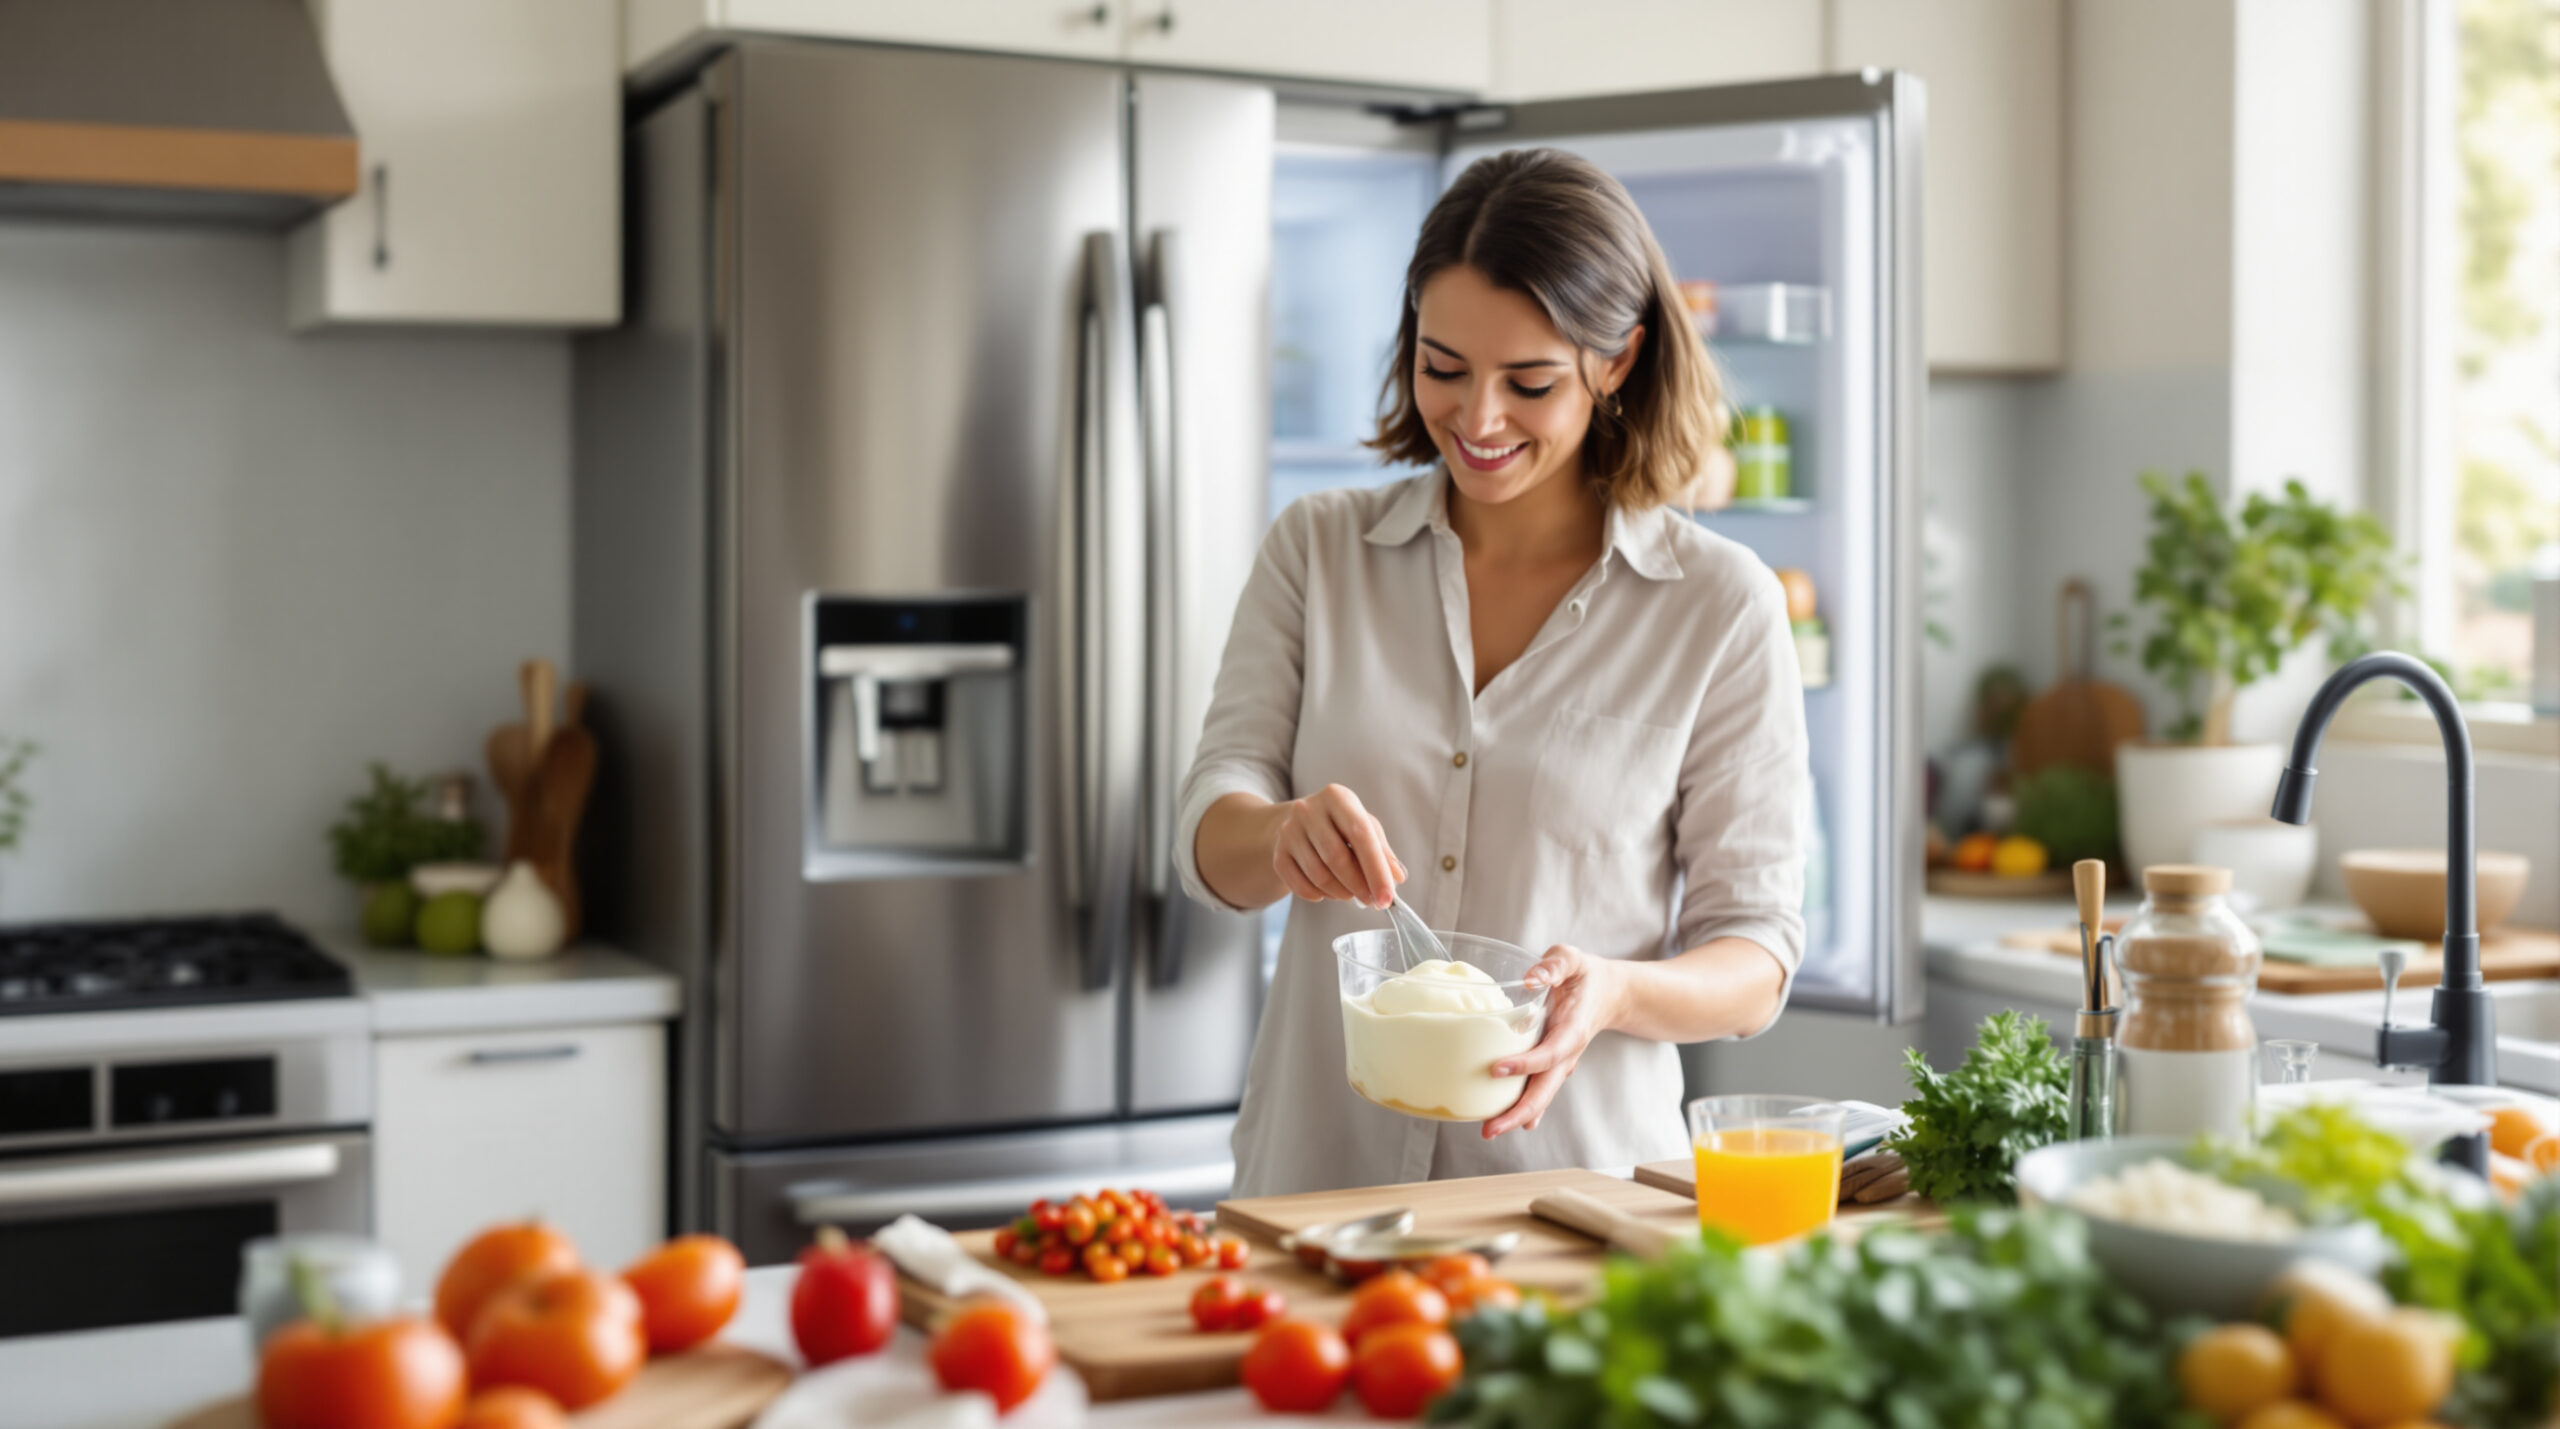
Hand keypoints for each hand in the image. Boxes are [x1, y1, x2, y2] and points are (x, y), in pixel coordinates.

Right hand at [1270, 784, 1404, 907]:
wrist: (1298, 823)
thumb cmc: (1340, 826)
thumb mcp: (1365, 828)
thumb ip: (1383, 851)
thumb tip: (1397, 877)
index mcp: (1337, 797)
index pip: (1361, 834)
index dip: (1376, 870)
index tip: (1387, 897)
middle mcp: (1309, 809)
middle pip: (1337, 857)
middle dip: (1359, 886)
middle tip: (1372, 901)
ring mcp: (1289, 831)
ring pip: (1319, 874)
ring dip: (1341, 893)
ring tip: (1351, 894)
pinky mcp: (1278, 853)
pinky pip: (1300, 885)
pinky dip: (1318, 895)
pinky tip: (1328, 892)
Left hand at [1481, 945, 1620, 1138]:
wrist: (1608, 993)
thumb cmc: (1584, 974)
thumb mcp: (1572, 959)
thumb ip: (1555, 965)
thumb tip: (1531, 978)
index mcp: (1574, 1028)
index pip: (1550, 1053)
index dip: (1526, 1064)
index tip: (1497, 1069)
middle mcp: (1568, 1052)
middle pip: (1545, 1090)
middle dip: (1518, 1112)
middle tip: (1489, 1129)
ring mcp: (1561, 1063)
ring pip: (1541, 1096)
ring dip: (1516, 1116)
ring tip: (1488, 1131)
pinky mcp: (1553, 1066)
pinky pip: (1539, 1091)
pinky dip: (1522, 1108)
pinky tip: (1503, 1122)